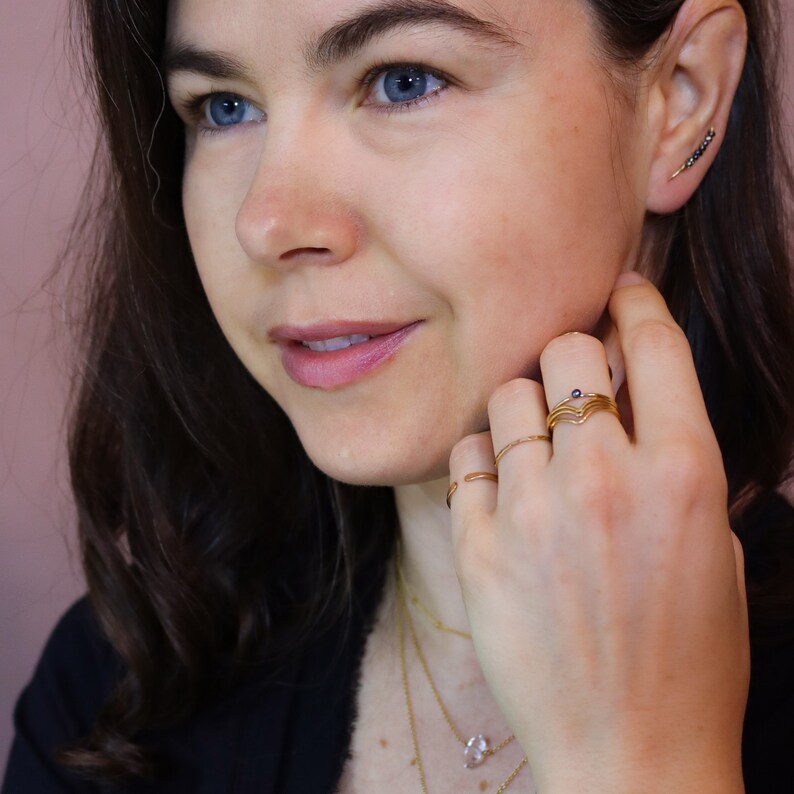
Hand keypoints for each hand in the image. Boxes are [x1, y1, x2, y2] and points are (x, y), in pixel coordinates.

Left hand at [448, 273, 748, 792]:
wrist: (631, 751)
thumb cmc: (691, 656)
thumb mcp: (716, 548)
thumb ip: (677, 462)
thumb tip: (637, 395)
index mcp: (684, 474)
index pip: (654, 343)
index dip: (635, 303)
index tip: (620, 295)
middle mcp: (606, 479)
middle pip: (566, 351)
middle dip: (572, 356)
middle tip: (573, 385)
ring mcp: (535, 512)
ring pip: (507, 398)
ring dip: (524, 410)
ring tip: (537, 448)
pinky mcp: (480, 548)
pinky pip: (467, 458)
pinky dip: (484, 461)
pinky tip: (504, 488)